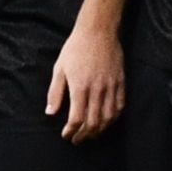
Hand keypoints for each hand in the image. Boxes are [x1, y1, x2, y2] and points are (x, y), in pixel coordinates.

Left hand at [45, 26, 124, 141]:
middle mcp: (97, 90)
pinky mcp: (121, 82)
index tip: (66, 135)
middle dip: (85, 135)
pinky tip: (107, 120)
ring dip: (100, 130)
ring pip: (108, 117)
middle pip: (93, 122)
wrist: (98, 31)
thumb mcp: (59, 69)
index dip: (71, 131)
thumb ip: (55, 92)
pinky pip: (120, 105)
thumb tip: (50, 112)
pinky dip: (114, 117)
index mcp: (80, 87)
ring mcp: (111, 86)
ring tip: (92, 134)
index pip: (77, 118)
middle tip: (78, 140)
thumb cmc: (75, 49)